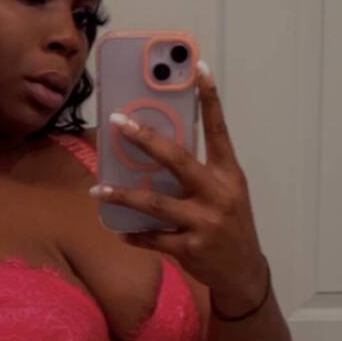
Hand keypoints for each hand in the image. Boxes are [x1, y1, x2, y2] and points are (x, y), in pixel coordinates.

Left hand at [92, 67, 267, 305]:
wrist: (243, 272)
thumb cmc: (229, 224)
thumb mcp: (226, 193)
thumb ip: (199, 172)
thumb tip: (155, 150)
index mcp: (228, 174)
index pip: (219, 129)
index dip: (210, 98)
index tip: (197, 68)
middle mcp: (218, 194)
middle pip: (178, 160)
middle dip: (146, 139)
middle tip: (118, 123)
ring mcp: (204, 222)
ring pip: (155, 204)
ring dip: (122, 197)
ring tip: (98, 190)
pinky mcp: (191, 249)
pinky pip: (153, 238)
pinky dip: (134, 234)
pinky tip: (120, 231)